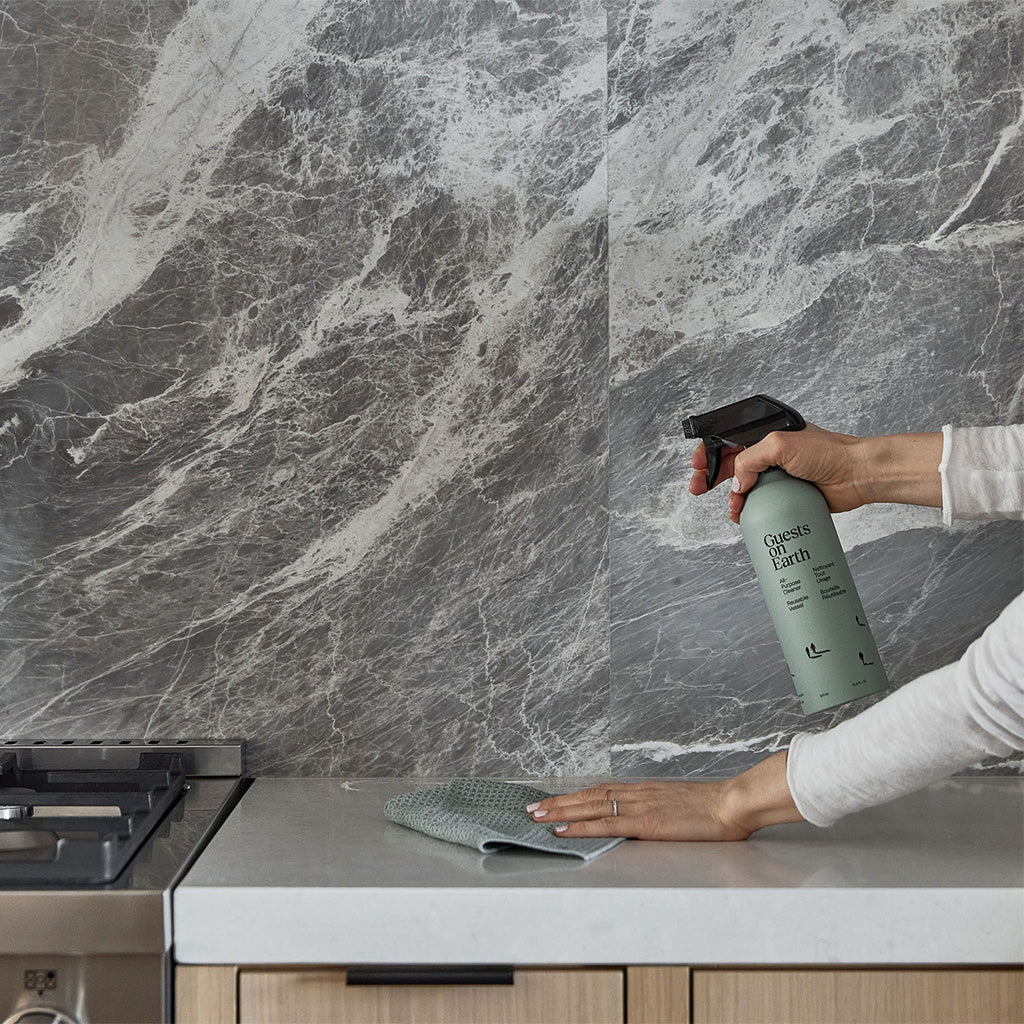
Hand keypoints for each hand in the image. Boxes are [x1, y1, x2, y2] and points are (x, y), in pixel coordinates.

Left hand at [526, 752, 802, 841]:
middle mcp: (636, 793)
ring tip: (537, 815)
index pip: (602, 789)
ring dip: (560, 810)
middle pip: (588, 795)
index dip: (576, 795)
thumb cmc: (713, 807)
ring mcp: (639, 806)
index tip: (556, 799)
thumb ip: (660, 808)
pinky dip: (579, 825)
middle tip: (532, 807)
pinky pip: (604, 823)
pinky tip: (563, 829)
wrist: (732, 803)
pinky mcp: (644, 823)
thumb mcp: (680, 804)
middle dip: (559, 801)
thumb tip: (650, 816)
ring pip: (589, 806)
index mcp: (645, 790)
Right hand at [689, 424, 941, 523]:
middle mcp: (770, 451)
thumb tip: (738, 483)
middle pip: (731, 463)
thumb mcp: (781, 445)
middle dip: (711, 475)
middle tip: (698, 488)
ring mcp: (778, 473)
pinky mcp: (787, 493)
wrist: (857, 475)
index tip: (697, 465)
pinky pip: (761, 501)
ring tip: (732, 508)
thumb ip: (751, 460)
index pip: (729, 439)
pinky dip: (749, 509)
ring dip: (733, 496)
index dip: (710, 452)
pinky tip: (744, 515)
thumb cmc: (828, 452)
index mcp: (766, 433)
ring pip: (744, 485)